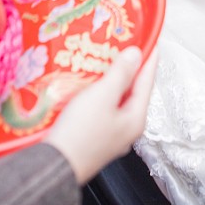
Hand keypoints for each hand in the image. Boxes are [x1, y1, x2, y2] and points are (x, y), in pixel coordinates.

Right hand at [45, 46, 157, 184]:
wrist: (53, 165)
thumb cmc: (80, 132)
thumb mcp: (102, 97)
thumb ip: (121, 74)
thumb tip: (136, 55)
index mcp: (135, 119)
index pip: (146, 82)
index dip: (149, 58)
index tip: (151, 39)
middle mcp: (126, 128)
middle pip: (132, 91)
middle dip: (129, 67)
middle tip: (125, 44)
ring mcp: (110, 133)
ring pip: (115, 99)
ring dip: (112, 78)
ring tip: (106, 57)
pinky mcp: (93, 136)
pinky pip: (101, 107)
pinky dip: (99, 92)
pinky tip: (89, 83)